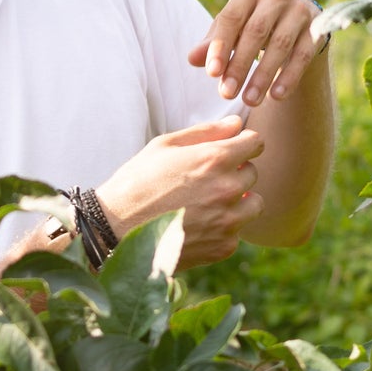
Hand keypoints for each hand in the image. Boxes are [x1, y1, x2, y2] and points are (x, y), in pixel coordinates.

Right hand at [95, 116, 264, 268]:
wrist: (116, 230)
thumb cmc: (136, 182)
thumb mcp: (164, 146)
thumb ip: (206, 132)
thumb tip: (236, 123)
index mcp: (214, 159)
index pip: (255, 143)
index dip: (243, 143)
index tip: (233, 148)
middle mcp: (227, 190)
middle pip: (253, 173)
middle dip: (236, 171)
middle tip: (207, 178)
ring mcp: (228, 221)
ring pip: (253, 204)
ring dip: (238, 201)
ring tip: (209, 202)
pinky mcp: (223, 247)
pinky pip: (237, 232)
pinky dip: (224, 227)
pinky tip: (198, 224)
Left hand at [190, 0, 324, 109]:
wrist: (297, 19)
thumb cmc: (253, 23)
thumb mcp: (232, 29)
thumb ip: (213, 43)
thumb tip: (192, 59)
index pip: (231, 18)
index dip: (220, 46)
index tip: (212, 74)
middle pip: (256, 32)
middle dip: (240, 65)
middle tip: (226, 94)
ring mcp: (299, 10)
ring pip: (281, 45)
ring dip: (263, 75)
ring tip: (249, 101)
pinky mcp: (317, 27)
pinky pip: (303, 54)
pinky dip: (290, 76)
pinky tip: (276, 96)